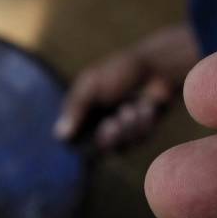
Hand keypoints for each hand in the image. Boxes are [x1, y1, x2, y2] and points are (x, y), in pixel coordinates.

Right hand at [55, 24, 198, 151]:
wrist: (156, 67)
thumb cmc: (120, 71)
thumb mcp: (91, 85)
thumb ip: (76, 108)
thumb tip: (60, 136)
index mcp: (82, 111)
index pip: (71, 140)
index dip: (78, 143)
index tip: (89, 134)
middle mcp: (97, 123)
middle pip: (96, 150)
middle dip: (107, 137)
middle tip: (113, 123)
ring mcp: (120, 130)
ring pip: (119, 147)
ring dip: (127, 128)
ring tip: (131, 108)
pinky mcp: (140, 132)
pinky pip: (138, 141)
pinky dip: (142, 124)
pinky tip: (147, 107)